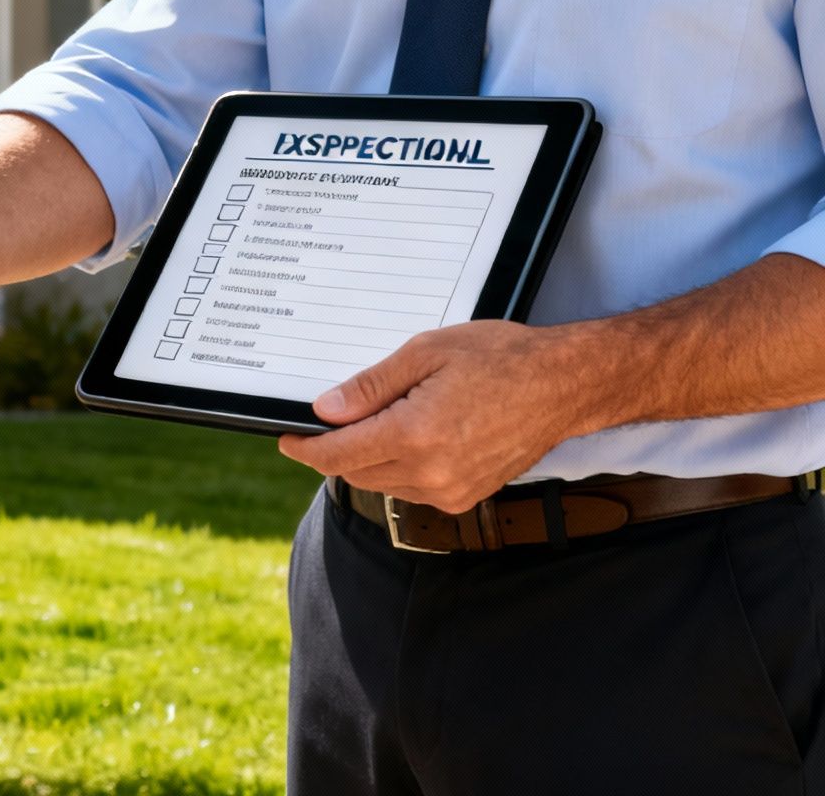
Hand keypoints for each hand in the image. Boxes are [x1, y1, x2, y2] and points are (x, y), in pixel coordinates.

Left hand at [277, 320, 614, 512]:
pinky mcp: (468, 497)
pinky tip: (409, 438)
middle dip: (334, 450)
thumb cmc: (500, 359)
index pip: (337, 455)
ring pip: (382, 483)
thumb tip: (325, 410)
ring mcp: (452, 491)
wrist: (563, 385)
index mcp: (414, 435)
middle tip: (329, 421)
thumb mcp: (425, 353)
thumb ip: (369, 387)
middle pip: (355, 472)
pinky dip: (398, 469)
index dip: (305, 448)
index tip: (287, 439)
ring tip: (380, 421)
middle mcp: (431, 472)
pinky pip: (413, 490)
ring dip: (367, 460)